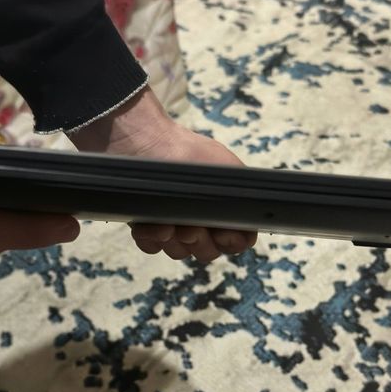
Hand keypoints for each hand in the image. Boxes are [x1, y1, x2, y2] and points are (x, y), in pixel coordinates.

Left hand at [70, 88, 256, 262]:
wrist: (142, 139)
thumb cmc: (187, 149)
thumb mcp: (226, 169)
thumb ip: (242, 198)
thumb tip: (248, 226)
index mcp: (223, 205)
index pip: (237, 239)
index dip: (231, 241)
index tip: (221, 232)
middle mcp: (200, 217)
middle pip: (209, 251)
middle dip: (201, 243)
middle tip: (191, 228)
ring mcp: (172, 222)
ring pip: (180, 252)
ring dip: (175, 242)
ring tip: (167, 224)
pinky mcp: (145, 224)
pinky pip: (152, 246)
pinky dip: (151, 239)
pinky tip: (149, 225)